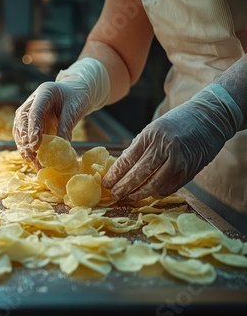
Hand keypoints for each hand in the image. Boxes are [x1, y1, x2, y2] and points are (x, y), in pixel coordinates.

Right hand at [13, 81, 91, 166]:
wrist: (74, 93)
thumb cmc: (76, 98)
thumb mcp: (74, 110)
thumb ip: (66, 127)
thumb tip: (63, 150)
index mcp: (44, 93)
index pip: (34, 111)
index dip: (33, 128)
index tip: (34, 144)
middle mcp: (31, 102)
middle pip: (23, 122)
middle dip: (25, 140)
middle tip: (31, 155)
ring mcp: (27, 113)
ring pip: (20, 131)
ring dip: (24, 146)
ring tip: (31, 161)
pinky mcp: (29, 123)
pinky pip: (25, 137)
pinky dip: (28, 148)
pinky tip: (33, 160)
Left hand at [102, 84, 240, 201]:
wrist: (209, 117)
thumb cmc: (176, 124)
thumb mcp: (153, 129)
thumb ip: (139, 147)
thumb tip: (120, 167)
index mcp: (151, 135)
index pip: (128, 159)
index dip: (115, 174)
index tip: (106, 183)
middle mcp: (165, 147)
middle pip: (139, 173)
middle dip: (124, 187)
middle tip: (114, 195)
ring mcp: (179, 159)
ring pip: (155, 183)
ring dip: (140, 193)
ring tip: (129, 198)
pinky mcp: (190, 169)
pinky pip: (171, 186)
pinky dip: (159, 192)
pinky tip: (151, 193)